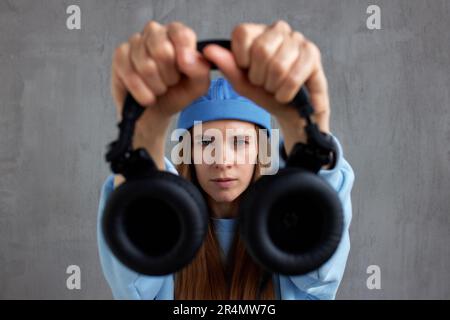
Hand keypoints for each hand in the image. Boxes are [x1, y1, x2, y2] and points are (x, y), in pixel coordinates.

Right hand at [111, 20, 210, 132]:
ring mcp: (135, 42)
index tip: (183, 73)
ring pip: (146, 66)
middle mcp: (155, 32)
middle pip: (162, 51)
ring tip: (158, 88)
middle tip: (170, 82)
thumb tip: (187, 57)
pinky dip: (142, 93)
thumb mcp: (197, 85)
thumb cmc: (177, 93)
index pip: (182, 35)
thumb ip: (200, 69)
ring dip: (156, 86)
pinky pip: (131, 76)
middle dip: (169, 76)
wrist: (155, 112)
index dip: (184, 60)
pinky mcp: (120, 56)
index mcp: (177, 33)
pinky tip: (146, 96)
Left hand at [201, 21, 330, 147]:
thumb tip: (208, 50)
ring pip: (278, 64)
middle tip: (264, 84)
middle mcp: (279, 30)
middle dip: (259, 77)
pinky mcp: (313, 55)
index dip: (242, 59)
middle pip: (261, 49)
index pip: (242, 32)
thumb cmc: (267, 95)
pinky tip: (286, 95)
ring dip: (273, 86)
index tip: (248, 72)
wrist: (292, 114)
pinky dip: (285, 93)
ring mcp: (298, 40)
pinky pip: (293, 77)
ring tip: (276, 89)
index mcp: (258, 33)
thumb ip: (227, 66)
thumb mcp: (243, 84)